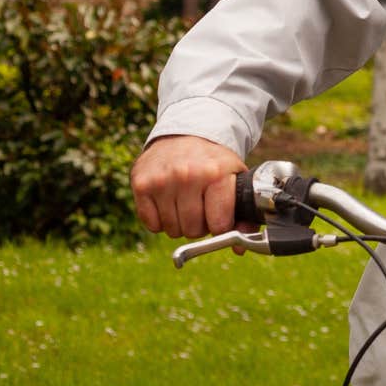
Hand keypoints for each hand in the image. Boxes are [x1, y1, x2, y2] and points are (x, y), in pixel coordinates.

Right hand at [131, 134, 248, 238]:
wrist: (185, 135)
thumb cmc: (214, 162)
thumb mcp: (235, 180)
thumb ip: (243, 215)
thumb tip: (240, 249)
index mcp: (217, 174)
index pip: (219, 224)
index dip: (220, 227)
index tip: (220, 219)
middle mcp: (188, 176)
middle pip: (193, 230)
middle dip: (199, 226)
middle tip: (202, 209)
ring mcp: (162, 180)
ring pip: (172, 230)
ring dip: (180, 223)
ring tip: (186, 203)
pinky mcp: (141, 184)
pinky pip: (151, 224)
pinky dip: (160, 220)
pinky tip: (168, 202)